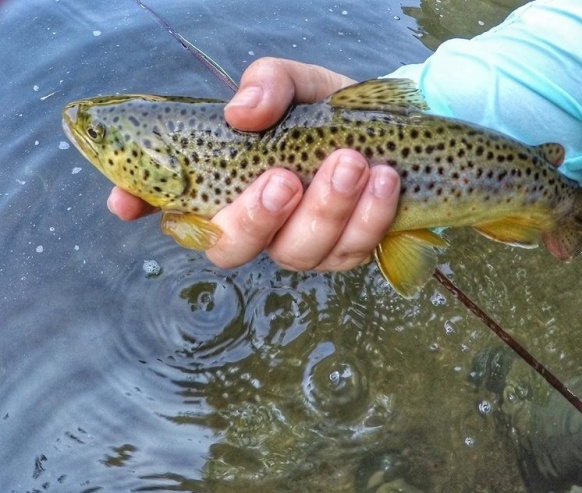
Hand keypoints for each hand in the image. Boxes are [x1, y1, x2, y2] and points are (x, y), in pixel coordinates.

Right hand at [107, 57, 400, 270]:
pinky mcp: (344, 252)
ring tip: (352, 163)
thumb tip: (241, 114)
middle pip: (231, 248)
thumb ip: (267, 86)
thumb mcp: (296, 84)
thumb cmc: (325, 112)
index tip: (126, 201)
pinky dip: (369, 216)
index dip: (142, 203)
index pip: (170, 201)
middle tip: (285, 179)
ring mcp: (299, 242)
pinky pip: (351, 250)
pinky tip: (384, 180)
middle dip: (256, 219)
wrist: (388, 129)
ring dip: (326, 209)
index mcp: (227, 182)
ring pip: (298, 252)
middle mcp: (255, 222)